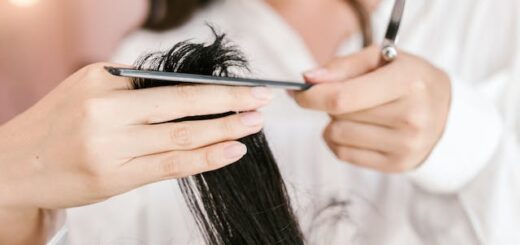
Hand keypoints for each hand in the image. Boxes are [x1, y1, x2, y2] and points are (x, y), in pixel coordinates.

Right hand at [0, 63, 272, 209]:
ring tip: (254, 123)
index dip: (212, 86)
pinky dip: (204, 158)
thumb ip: (134, 88)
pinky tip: (232, 151)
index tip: (244, 86)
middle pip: (182, 104)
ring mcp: (112, 147)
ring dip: (224, 129)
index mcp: (102, 82)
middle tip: (263, 99)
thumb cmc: (59, 123)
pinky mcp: (115, 178)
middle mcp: (107, 112)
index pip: (170, 82)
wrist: (15, 165)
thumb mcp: (89, 89)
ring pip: (181, 136)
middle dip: (229, 101)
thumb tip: (190, 89)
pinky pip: (170, 166)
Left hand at [293, 46, 450, 172]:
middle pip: (338, 116)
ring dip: (334, 123)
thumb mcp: (382, 58)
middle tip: (345, 95)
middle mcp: (411, 117)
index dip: (311, 96)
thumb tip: (309, 79)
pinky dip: (338, 141)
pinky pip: (344, 155)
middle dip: (329, 103)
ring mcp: (406, 146)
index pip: (343, 97)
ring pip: (337, 136)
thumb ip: (343, 66)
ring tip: (355, 112)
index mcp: (408, 83)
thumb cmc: (409, 79)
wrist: (447, 112)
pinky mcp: (398, 165)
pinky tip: (354, 129)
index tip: (298, 92)